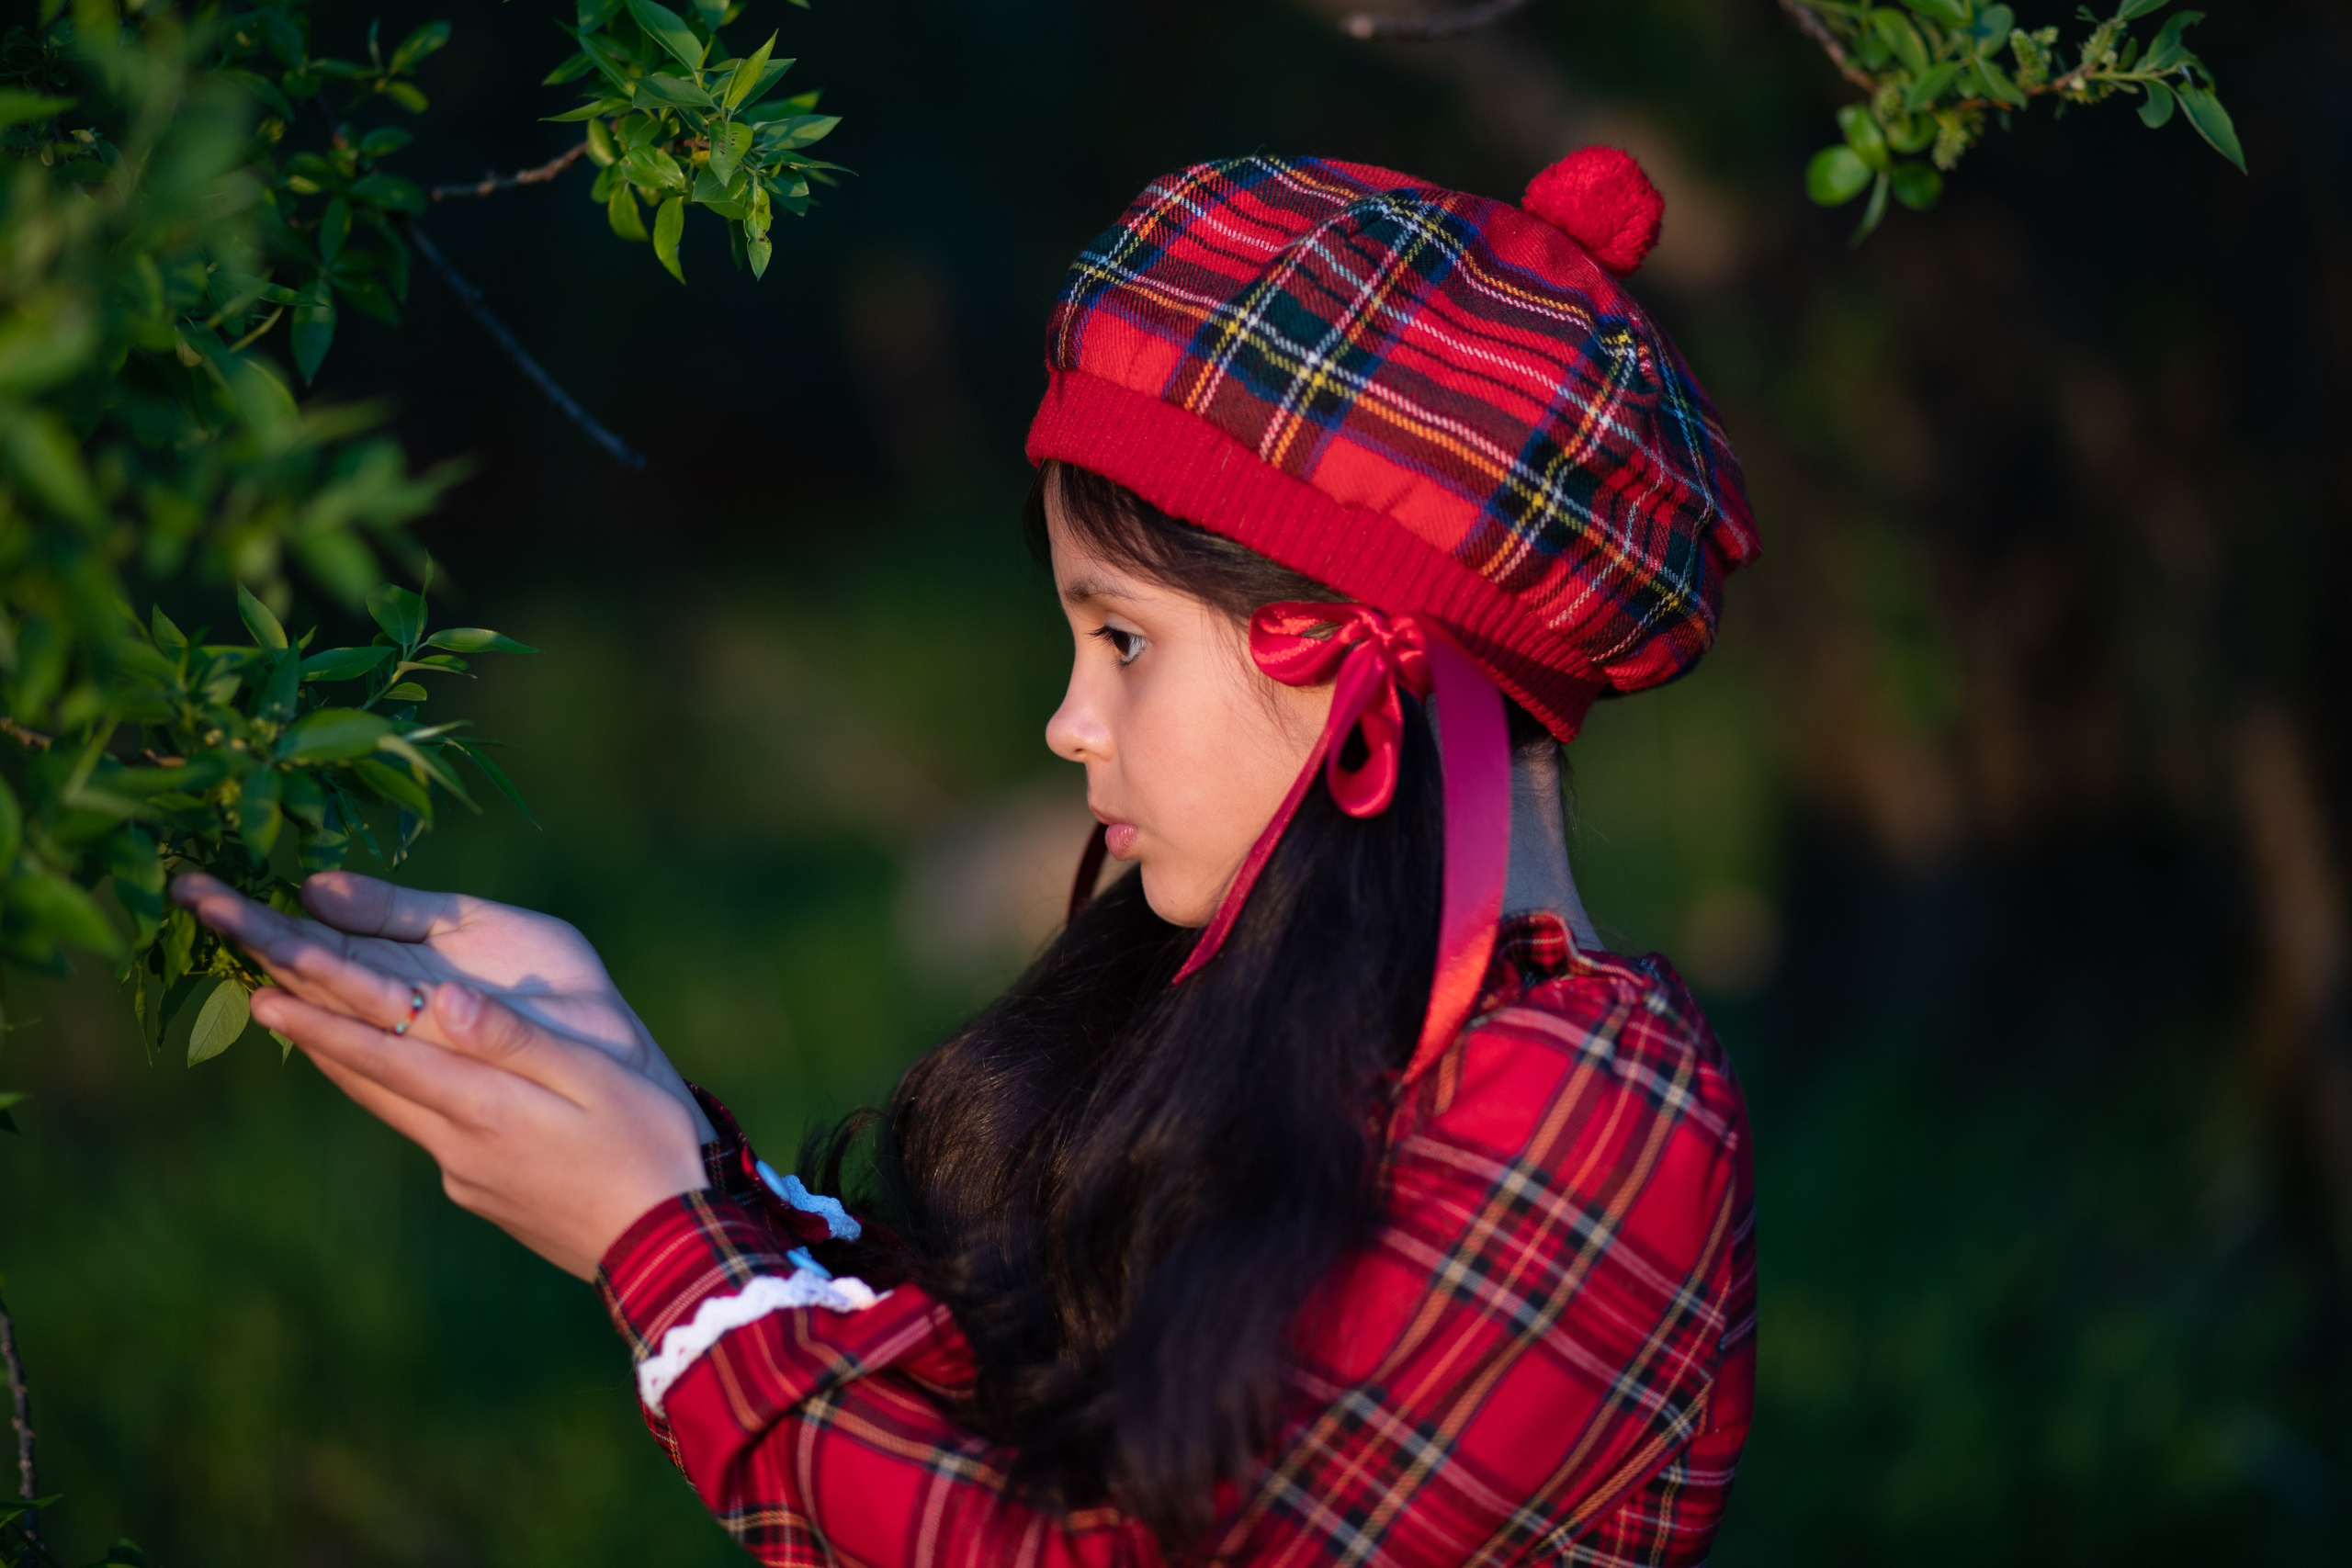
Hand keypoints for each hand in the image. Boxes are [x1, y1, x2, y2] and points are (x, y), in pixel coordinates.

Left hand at [254, 976, 708, 1277]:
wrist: (668, 1246)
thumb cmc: (649, 1145)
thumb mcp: (598, 1078)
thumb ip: (517, 1038)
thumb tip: (441, 995)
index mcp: (488, 1108)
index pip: (387, 1056)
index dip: (323, 1024)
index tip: (263, 993)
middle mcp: (459, 1144)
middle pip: (368, 1081)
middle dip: (310, 1033)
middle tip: (253, 991)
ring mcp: (464, 1175)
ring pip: (387, 1106)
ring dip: (340, 1062)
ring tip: (296, 1022)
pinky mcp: (480, 1192)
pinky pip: (421, 1128)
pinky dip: (388, 1090)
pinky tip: (390, 1076)